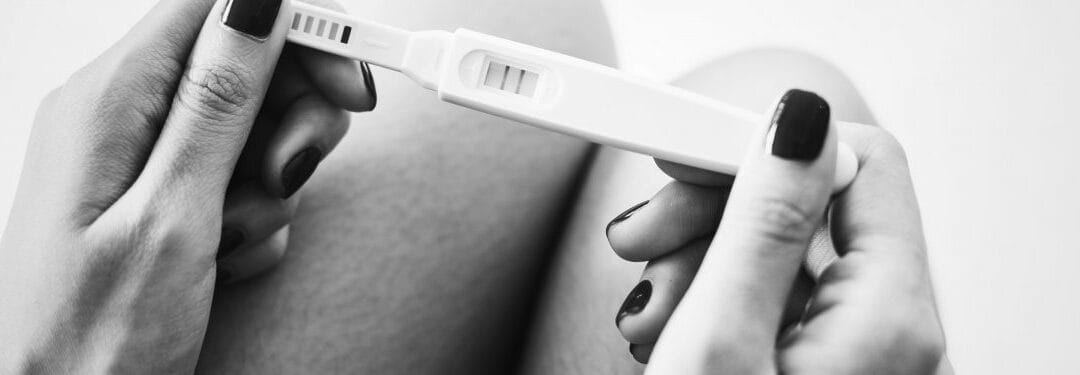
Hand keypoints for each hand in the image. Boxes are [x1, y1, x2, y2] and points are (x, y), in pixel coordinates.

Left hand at [0, 0, 371, 371]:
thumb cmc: (88, 341)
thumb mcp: (171, 217)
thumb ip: (217, 103)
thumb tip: (257, 5)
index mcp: (110, 101)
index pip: (217, 9)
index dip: (296, 29)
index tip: (349, 78)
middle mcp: (121, 117)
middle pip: (245, 67)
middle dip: (289, 120)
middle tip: (286, 176)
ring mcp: (143, 161)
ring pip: (252, 129)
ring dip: (268, 184)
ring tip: (232, 238)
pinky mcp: (165, 200)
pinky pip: (239, 180)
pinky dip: (252, 218)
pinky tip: (224, 258)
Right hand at [607, 90, 949, 372]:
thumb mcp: (719, 343)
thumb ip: (763, 227)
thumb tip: (800, 127)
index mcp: (888, 318)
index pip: (861, 163)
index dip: (765, 150)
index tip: (688, 157)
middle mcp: (892, 337)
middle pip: (810, 216)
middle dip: (712, 219)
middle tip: (644, 239)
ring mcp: (861, 360)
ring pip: (782, 264)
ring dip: (701, 272)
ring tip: (649, 317)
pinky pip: (777, 312)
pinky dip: (718, 311)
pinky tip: (673, 335)